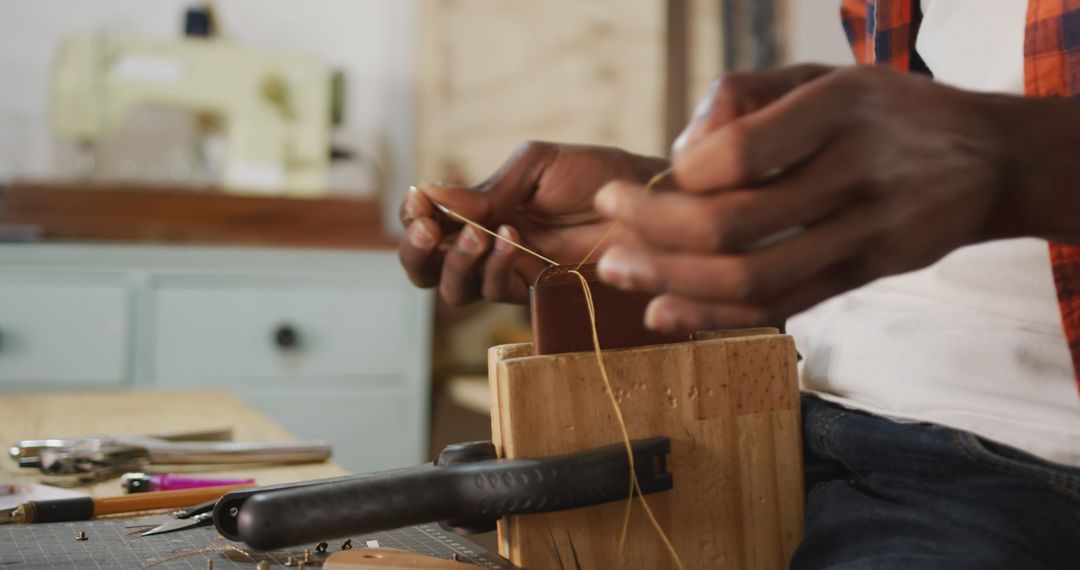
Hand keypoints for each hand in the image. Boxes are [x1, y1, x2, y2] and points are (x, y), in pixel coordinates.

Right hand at [399, 141, 666, 304]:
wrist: (646, 201)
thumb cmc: (595, 176)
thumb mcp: (536, 167)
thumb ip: (488, 187)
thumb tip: (430, 192)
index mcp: (481, 209)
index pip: (428, 223)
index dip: (414, 217)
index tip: (418, 199)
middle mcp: (486, 245)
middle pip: (425, 267)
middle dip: (417, 251)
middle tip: (428, 230)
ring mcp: (508, 272)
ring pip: (453, 289)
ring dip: (455, 261)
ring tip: (480, 233)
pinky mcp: (534, 294)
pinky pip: (495, 291)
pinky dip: (495, 266)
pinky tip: (511, 238)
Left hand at [594, 65, 1010, 331]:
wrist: (988, 159)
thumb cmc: (883, 110)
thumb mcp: (819, 73)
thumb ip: (740, 97)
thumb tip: (679, 154)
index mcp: (841, 107)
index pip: (738, 155)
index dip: (679, 175)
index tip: (648, 177)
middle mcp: (857, 172)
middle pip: (734, 226)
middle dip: (652, 231)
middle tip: (604, 225)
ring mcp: (867, 233)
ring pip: (753, 279)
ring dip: (672, 281)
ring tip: (617, 270)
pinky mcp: (867, 274)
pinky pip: (783, 307)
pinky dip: (716, 317)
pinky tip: (664, 312)